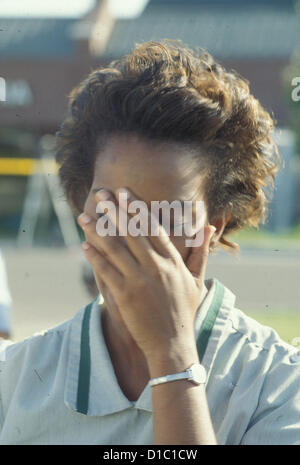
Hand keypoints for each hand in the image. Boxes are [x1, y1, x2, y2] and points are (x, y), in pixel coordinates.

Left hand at [77, 188, 215, 360]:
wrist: (173, 344)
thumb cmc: (185, 311)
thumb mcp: (197, 280)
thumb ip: (200, 252)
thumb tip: (210, 227)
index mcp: (173, 261)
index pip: (152, 227)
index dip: (136, 208)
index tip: (124, 193)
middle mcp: (157, 267)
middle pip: (132, 232)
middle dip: (114, 211)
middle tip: (100, 195)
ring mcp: (140, 280)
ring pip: (116, 248)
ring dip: (98, 230)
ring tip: (85, 216)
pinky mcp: (125, 295)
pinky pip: (106, 270)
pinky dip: (95, 256)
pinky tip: (85, 244)